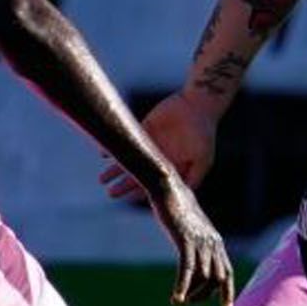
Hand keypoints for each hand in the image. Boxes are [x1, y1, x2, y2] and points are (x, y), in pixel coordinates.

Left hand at [99, 93, 218, 201]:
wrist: (199, 105)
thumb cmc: (204, 134)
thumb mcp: (203, 160)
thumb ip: (193, 178)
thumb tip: (182, 196)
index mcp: (172, 167)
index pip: (153, 183)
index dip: (140, 192)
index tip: (128, 199)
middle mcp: (160, 157)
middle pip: (138, 174)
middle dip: (124, 184)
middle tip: (110, 193)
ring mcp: (151, 143)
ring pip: (130, 159)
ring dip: (115, 169)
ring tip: (102, 179)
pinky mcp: (145, 127)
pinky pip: (128, 139)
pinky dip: (116, 146)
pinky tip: (103, 155)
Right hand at [147, 177, 235, 305]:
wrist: (169, 190)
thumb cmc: (177, 210)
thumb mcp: (191, 230)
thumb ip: (196, 245)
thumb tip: (195, 260)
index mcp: (215, 242)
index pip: (228, 273)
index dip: (227, 292)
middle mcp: (212, 243)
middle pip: (218, 279)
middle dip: (205, 296)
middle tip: (189, 302)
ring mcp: (201, 242)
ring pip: (203, 277)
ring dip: (191, 293)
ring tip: (179, 300)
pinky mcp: (186, 240)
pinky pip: (188, 269)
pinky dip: (182, 286)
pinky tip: (175, 298)